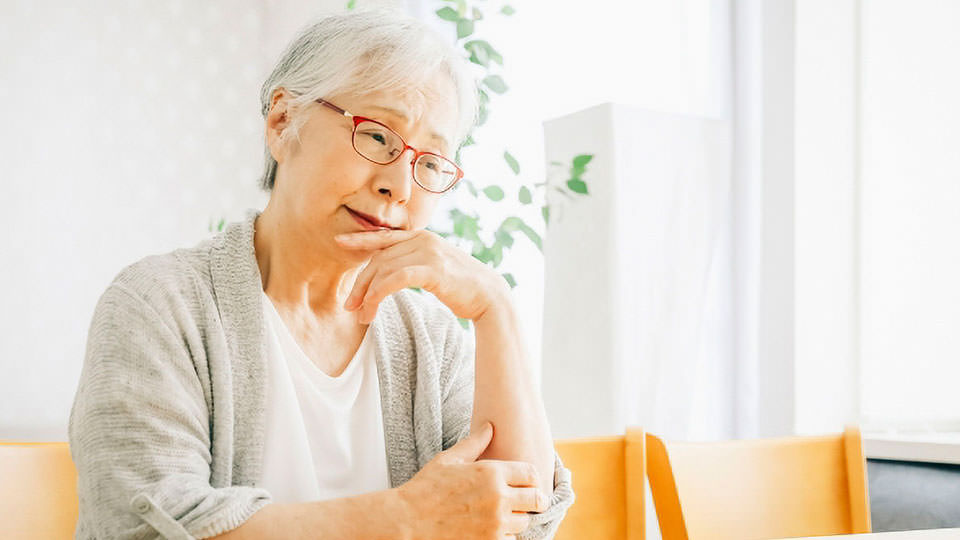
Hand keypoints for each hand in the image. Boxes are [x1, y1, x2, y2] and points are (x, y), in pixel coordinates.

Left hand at [334, 229, 508, 323]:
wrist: (489, 295)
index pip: (384, 237)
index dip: (361, 240)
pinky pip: (395, 278)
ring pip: (384, 269)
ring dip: (367, 294)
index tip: (340, 242)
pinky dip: (380, 293)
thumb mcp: (434, 268)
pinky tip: (373, 306)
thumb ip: (414, 263)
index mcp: (422, 237)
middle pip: (379, 258)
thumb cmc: (461, 286)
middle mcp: (423, 239)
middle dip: (360, 283)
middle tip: (349, 306)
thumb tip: (391, 273)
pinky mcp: (432, 269)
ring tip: (361, 315)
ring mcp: (428, 252)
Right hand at [395, 421, 548, 539]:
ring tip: (502, 514)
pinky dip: (504, 536)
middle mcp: (498, 498)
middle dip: (533, 500)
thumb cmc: (426, 488)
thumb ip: (474, 443)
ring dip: (517, 519)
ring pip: (525, 523)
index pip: (531, 474)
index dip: (531, 478)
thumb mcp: (449, 459)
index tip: (525, 483)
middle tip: (524, 502)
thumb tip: (490, 426)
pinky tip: (490, 528)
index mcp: (491, 472)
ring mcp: (495, 524)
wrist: (407, 520)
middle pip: (537, 500)